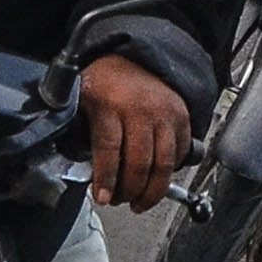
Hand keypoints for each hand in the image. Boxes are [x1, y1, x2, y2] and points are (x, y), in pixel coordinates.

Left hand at [78, 51, 191, 208]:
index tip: (103, 197)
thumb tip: (80, 171)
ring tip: (140, 202)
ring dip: (152, 191)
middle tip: (119, 200)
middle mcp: (140, 108)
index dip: (106, 179)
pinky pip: (180, 154)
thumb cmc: (106, 83)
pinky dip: (170, 173)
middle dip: (129, 191)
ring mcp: (164, 113)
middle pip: (139, 163)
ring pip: (164, 164)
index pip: (109, 149)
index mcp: (110, 103)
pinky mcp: (181, 117)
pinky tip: (156, 180)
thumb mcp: (82, 101)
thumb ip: (79, 133)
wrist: (135, 59)